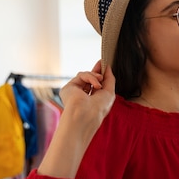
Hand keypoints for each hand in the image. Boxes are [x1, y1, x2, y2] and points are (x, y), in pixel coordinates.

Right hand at [38, 61, 115, 178]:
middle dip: (97, 71)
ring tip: (99, 83)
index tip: (104, 65)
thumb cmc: (99, 108)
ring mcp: (75, 92)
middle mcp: (83, 96)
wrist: (86, 114)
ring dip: (95, 76)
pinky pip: (80, 75)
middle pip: (89, 78)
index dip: (100, 74)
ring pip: (85, 76)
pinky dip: (90, 77)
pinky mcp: (68, 88)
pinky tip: (95, 85)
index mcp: (92, 99)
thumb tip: (108, 67)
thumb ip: (109, 79)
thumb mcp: (110, 92)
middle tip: (101, 64)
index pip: (95, 84)